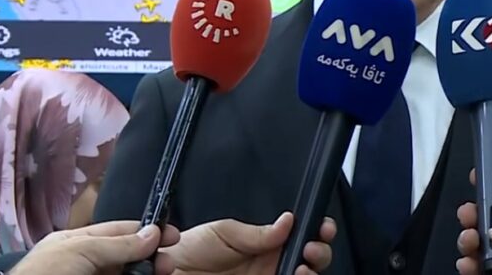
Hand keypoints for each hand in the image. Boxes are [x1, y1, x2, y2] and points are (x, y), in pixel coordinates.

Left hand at [8, 221, 178, 274]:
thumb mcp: (81, 251)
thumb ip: (117, 244)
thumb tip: (154, 233)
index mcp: (75, 242)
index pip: (116, 231)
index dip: (145, 230)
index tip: (172, 235)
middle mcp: (84, 263)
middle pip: (125, 256)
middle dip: (150, 256)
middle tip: (169, 264)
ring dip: (146, 273)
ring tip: (165, 273)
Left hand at [163, 212, 336, 274]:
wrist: (169, 271)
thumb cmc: (189, 251)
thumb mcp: (225, 233)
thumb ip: (257, 232)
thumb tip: (288, 222)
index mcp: (265, 244)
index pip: (300, 236)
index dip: (316, 230)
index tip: (322, 226)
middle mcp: (271, 265)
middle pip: (310, 259)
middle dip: (320, 251)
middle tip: (313, 246)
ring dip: (311, 270)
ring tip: (304, 264)